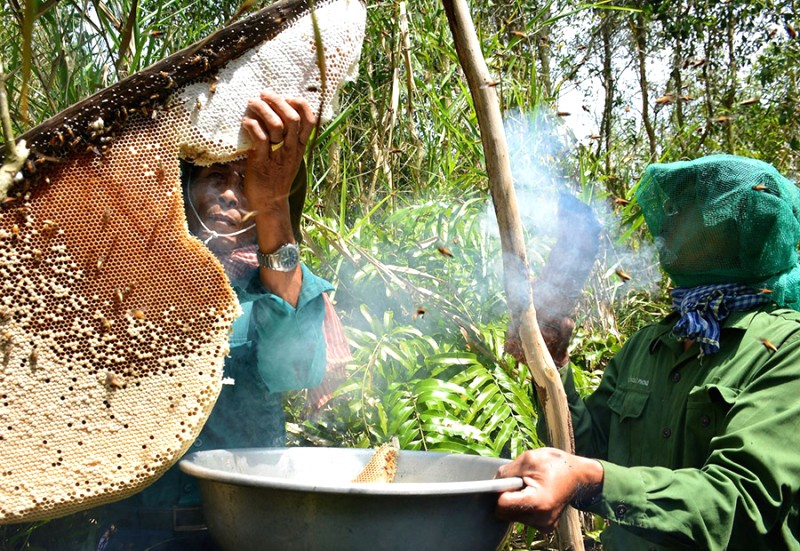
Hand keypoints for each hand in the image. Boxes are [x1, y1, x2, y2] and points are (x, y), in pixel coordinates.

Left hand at [241, 91, 316, 209]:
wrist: (270, 204)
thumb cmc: (275, 179)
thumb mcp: (288, 158)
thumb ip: (288, 140)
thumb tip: (275, 116)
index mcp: (299, 147)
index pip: (310, 120)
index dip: (300, 104)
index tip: (287, 98)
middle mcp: (291, 150)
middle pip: (293, 118)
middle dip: (278, 101)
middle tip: (264, 94)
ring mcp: (278, 156)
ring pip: (276, 125)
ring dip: (263, 110)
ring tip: (252, 104)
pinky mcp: (262, 162)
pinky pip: (259, 138)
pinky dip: (252, 125)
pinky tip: (245, 122)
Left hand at [496, 448, 602, 531]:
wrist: (579, 475)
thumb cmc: (556, 464)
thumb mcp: (529, 459)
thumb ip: (507, 472)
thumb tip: (492, 483)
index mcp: (538, 502)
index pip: (502, 505)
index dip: (499, 491)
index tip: (506, 481)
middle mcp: (541, 520)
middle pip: (505, 513)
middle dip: (507, 496)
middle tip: (520, 482)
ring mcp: (544, 525)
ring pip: (512, 516)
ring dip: (515, 501)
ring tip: (529, 487)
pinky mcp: (545, 527)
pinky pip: (523, 517)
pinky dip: (523, 506)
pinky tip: (533, 495)